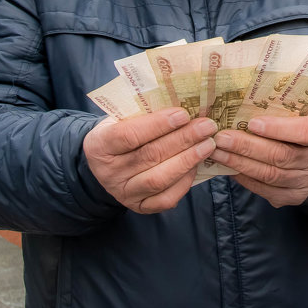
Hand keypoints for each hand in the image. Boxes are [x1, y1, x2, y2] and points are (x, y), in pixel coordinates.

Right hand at [83, 108, 216, 213]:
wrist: (107, 162)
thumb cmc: (120, 130)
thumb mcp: (121, 116)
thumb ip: (144, 111)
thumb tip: (183, 101)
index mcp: (99, 145)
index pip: (129, 135)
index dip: (158, 125)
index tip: (183, 114)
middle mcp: (109, 173)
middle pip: (149, 156)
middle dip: (183, 140)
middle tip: (206, 127)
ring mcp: (123, 193)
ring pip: (159, 179)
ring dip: (188, 160)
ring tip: (208, 144)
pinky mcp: (139, 207)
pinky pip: (165, 199)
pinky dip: (184, 182)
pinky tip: (197, 165)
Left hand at [209, 111, 307, 207]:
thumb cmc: (302, 122)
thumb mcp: (301, 110)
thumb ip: (281, 108)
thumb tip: (241, 103)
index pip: (305, 132)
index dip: (279, 128)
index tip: (252, 122)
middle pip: (281, 156)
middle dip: (248, 146)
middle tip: (222, 138)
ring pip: (270, 176)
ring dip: (240, 163)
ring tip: (218, 152)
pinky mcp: (294, 196)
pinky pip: (266, 191)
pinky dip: (245, 179)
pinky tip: (229, 168)